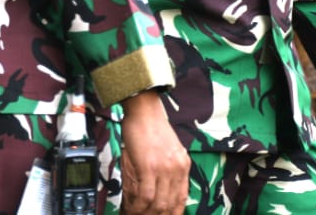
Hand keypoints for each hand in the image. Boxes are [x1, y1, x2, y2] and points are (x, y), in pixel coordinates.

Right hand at [119, 90, 188, 213]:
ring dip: (147, 214)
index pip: (182, 197)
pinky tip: (133, 210)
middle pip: (170, 204)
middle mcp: (177, 168)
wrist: (143, 110)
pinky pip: (146, 195)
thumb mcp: (167, 149)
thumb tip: (157, 190)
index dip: (174, 213)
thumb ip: (165, 170)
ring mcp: (164, 168)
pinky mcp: (149, 167)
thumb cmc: (151, 126)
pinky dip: (138, 206)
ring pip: (159, 203)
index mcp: (183, 164)